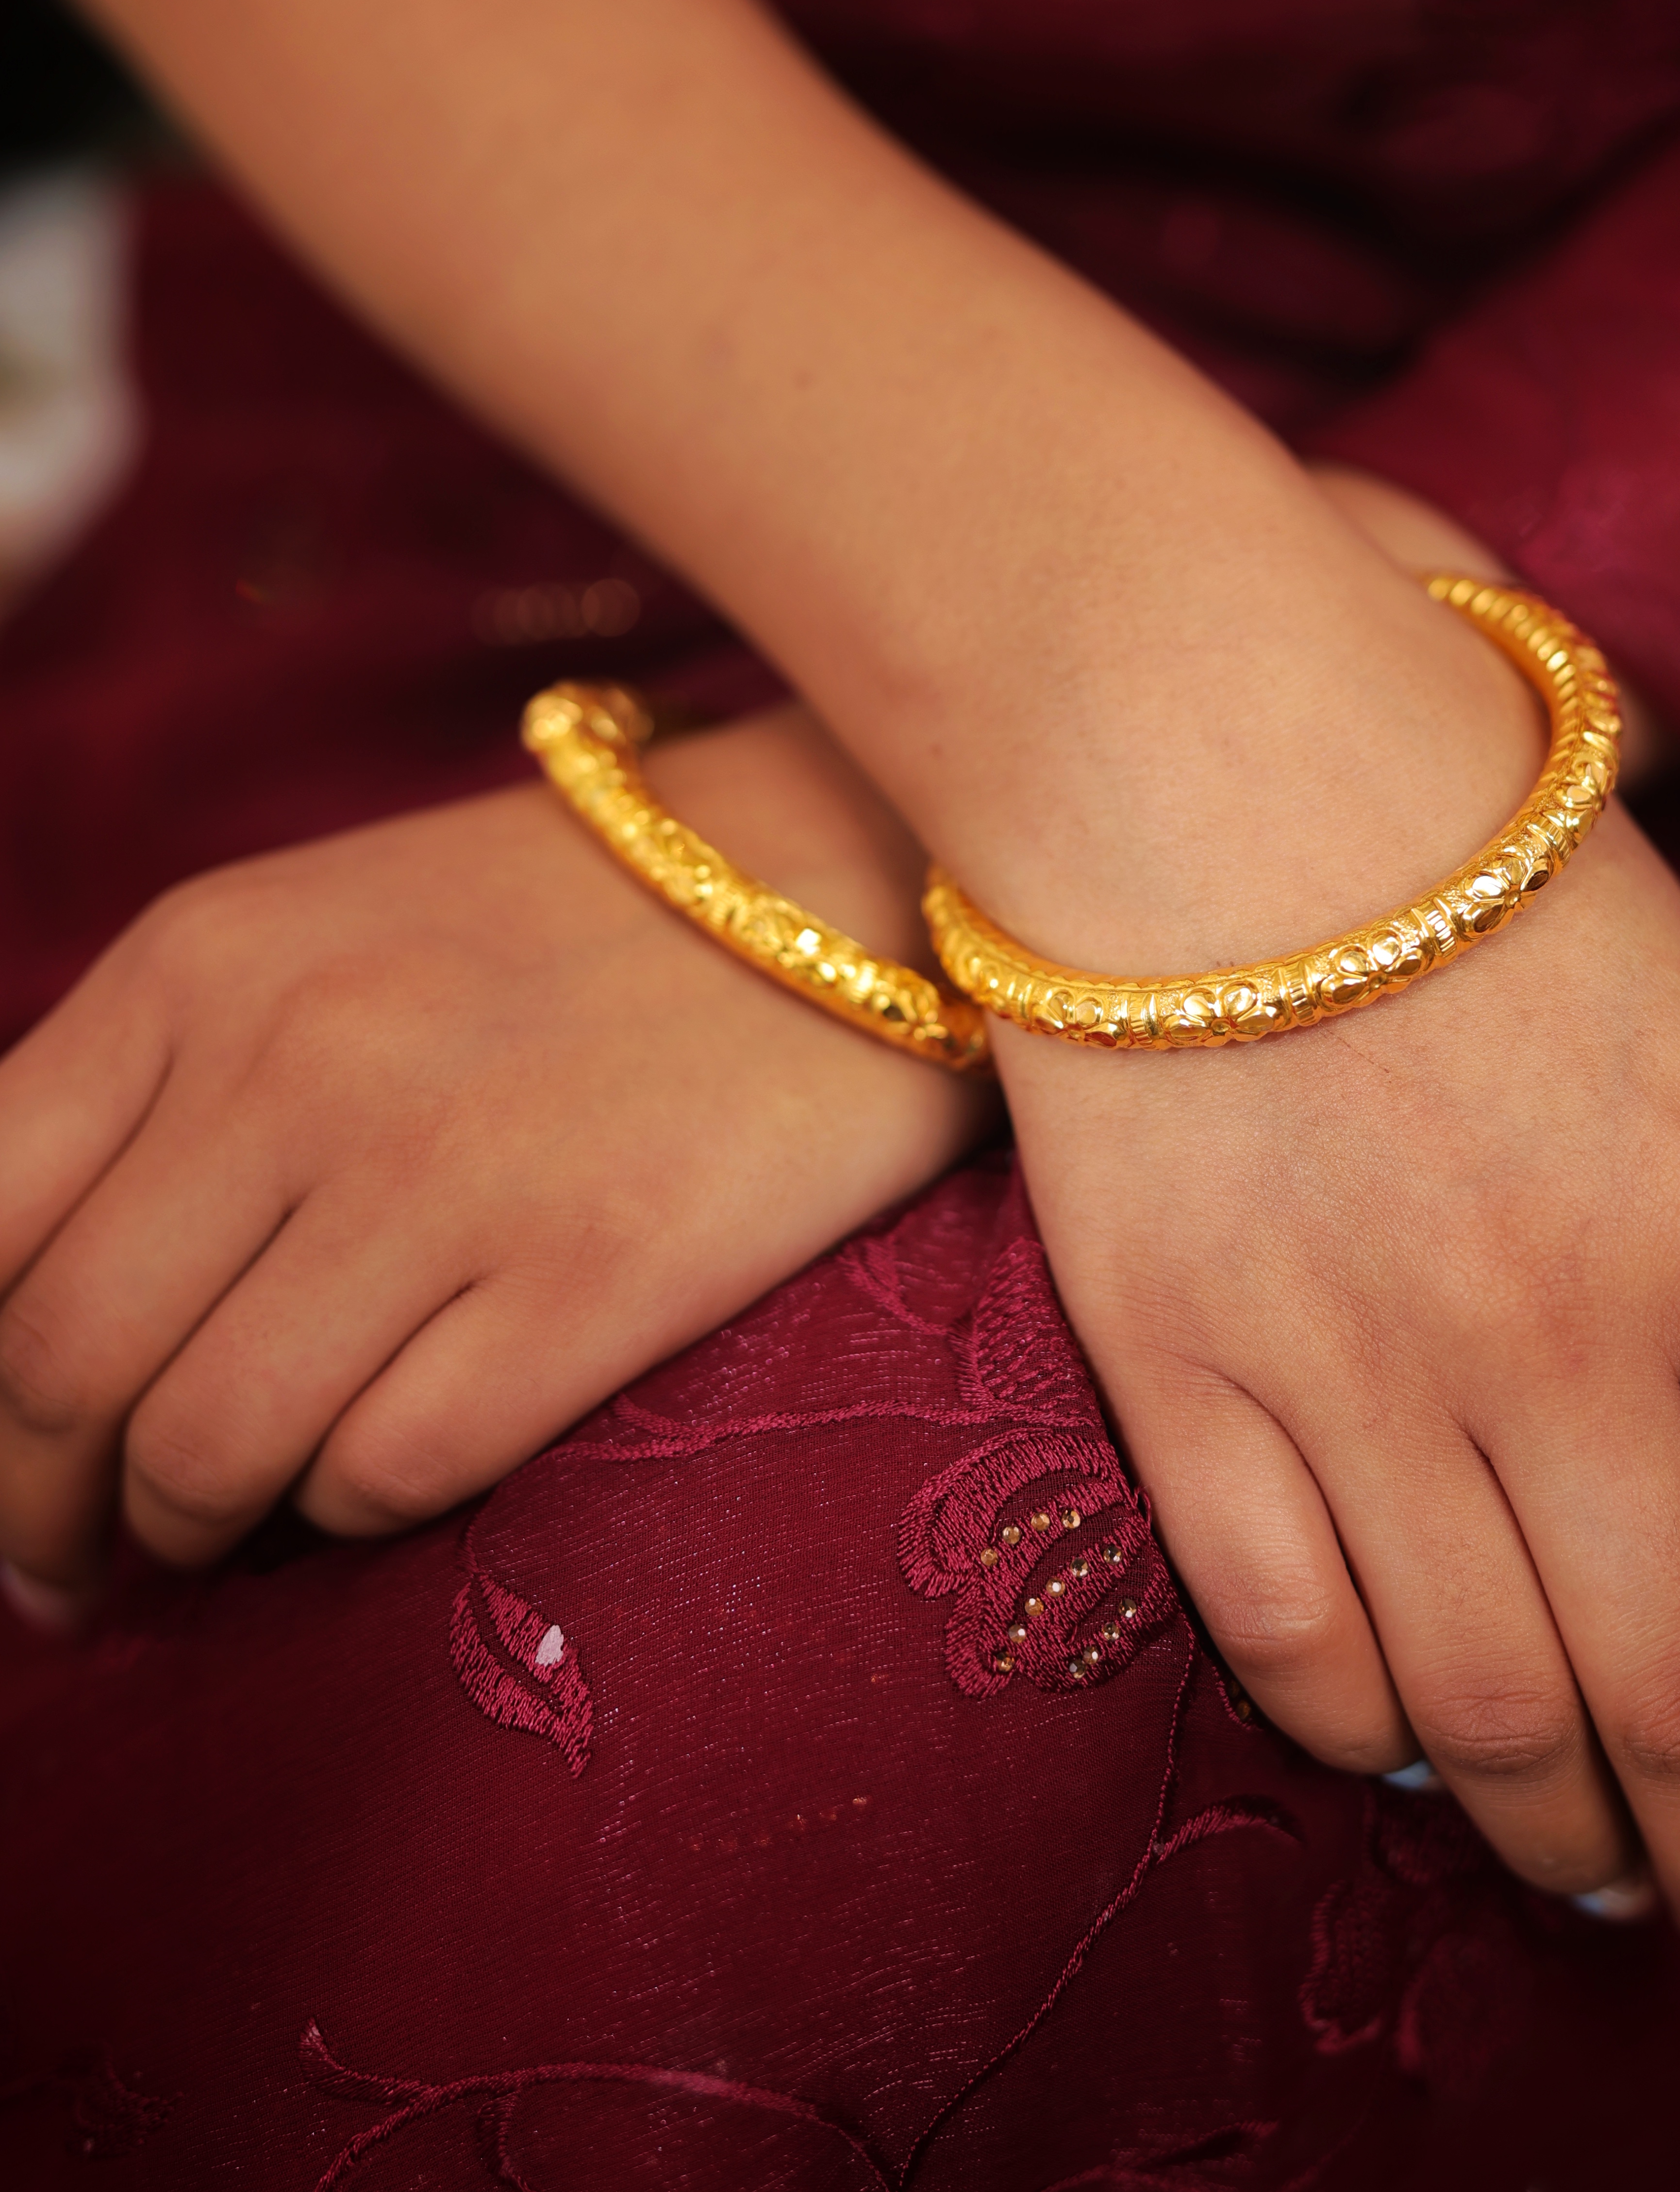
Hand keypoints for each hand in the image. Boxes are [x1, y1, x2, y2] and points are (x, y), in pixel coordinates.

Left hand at [0, 705, 990, 1599]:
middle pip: (60, 1367)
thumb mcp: (315, 943)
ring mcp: (445, 1166)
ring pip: (204, 1452)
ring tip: (236, 1530)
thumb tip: (27, 1328)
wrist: (849, 866)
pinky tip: (387, 1469)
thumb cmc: (570, 922)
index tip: (9, 1459)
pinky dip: (352, 1511)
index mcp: (202, 963)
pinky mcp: (593, 1270)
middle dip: (46, 1506)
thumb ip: (161, 1095)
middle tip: (86, 1559)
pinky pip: (381, 1474)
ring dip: (192, 1531)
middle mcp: (296, 1057)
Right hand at [996, 472, 1679, 1989]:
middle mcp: (1560, 1336)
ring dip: (1574, 1836)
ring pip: (1496, 1708)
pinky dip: (1373, 1735)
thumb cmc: (1473, 838)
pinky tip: (1423, 1754)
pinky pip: (1290, 1631)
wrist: (1197, 731)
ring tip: (1610, 1885)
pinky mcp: (1181, 1364)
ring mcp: (1357, 1363)